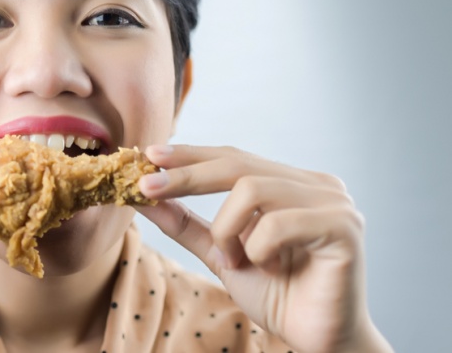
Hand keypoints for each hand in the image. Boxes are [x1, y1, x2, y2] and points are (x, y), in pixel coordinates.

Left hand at [137, 145, 391, 352]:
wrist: (318, 341)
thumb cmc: (277, 295)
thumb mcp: (220, 253)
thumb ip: (187, 223)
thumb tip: (145, 196)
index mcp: (290, 183)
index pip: (232, 157)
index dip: (190, 155)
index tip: (149, 154)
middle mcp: (315, 184)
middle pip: (237, 163)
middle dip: (186, 175)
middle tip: (146, 187)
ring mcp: (333, 202)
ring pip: (250, 189)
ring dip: (227, 230)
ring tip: (235, 262)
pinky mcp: (343, 227)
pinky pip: (276, 223)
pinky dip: (257, 250)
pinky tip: (271, 270)